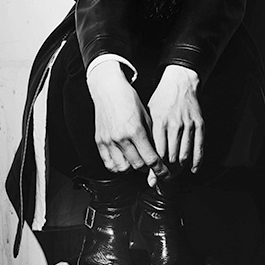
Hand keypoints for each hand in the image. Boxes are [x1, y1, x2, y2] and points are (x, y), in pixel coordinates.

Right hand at [87, 60, 168, 178]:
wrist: (108, 89)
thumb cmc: (129, 99)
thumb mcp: (146, 116)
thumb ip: (151, 137)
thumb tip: (157, 154)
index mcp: (135, 130)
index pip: (150, 159)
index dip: (160, 170)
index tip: (165, 174)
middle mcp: (121, 138)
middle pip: (137, 166)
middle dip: (147, 169)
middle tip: (151, 166)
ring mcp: (108, 141)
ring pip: (122, 169)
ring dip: (132, 169)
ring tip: (136, 162)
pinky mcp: (100, 142)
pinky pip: (108, 164)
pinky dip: (117, 167)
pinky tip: (123, 162)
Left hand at [146, 65, 203, 185]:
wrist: (179, 82)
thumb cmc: (161, 100)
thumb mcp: (149, 115)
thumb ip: (148, 137)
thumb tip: (145, 159)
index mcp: (160, 122)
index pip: (157, 153)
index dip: (155, 167)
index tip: (153, 176)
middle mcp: (175, 124)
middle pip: (171, 157)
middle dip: (167, 170)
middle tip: (163, 177)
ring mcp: (189, 125)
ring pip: (185, 155)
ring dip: (179, 167)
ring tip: (174, 173)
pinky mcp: (199, 125)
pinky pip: (199, 148)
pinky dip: (196, 162)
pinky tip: (192, 169)